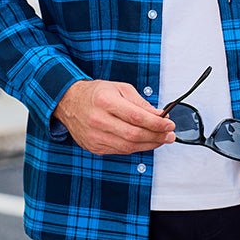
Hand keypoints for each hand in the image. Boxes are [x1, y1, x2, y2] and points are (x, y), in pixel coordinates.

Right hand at [55, 80, 174, 155]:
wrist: (69, 102)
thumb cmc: (95, 93)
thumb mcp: (119, 88)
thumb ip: (140, 102)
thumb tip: (159, 115)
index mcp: (105, 101)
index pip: (137, 116)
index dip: (157, 123)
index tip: (169, 124)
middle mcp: (98, 120)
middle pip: (134, 134)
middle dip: (157, 136)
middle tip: (170, 135)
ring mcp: (95, 136)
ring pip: (128, 147)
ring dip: (149, 145)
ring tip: (161, 139)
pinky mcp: (94, 147)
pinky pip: (120, 151)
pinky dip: (135, 148)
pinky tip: (144, 142)